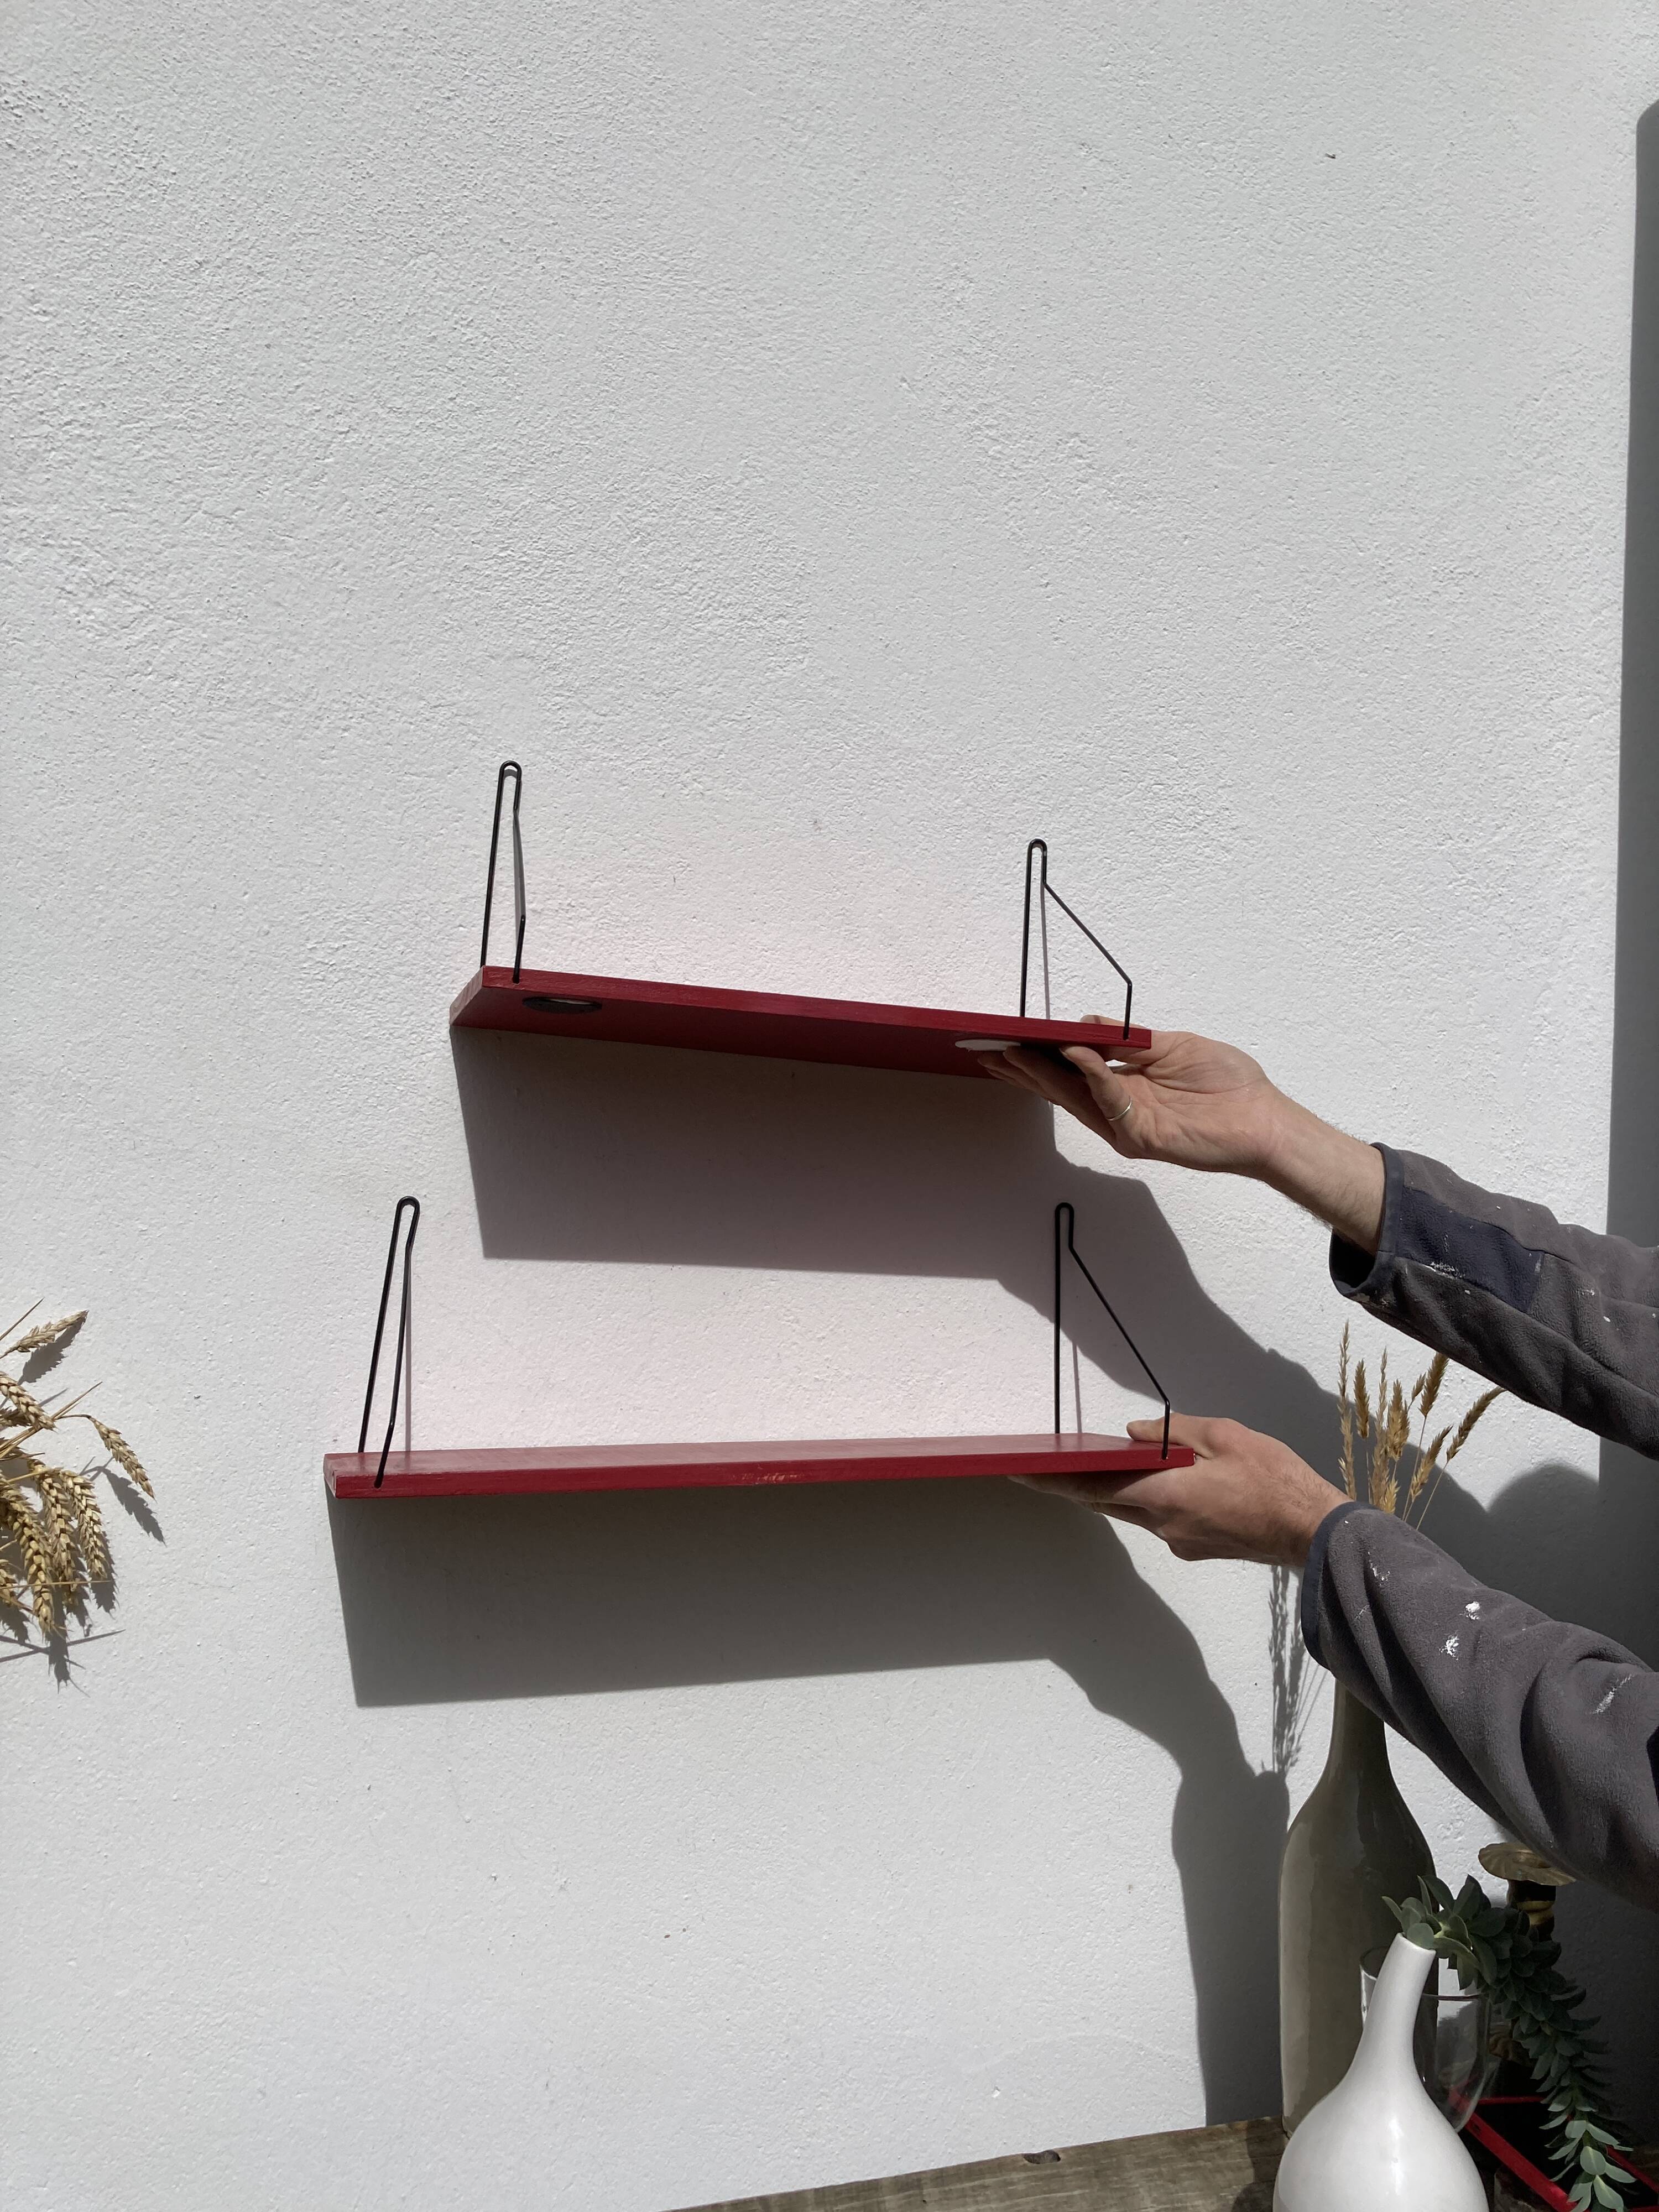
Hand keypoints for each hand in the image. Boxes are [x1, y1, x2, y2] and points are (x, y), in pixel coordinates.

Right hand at [980, 1022, 1385, 1253]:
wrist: (1264, 1118)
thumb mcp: (1173, 1045)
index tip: (1014, 1036)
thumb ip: (1127, 1039)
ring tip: (1013, 1053)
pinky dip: (1091, 1077)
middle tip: (992, 1048)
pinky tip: (1074, 1054)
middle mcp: (1119, 1104)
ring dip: (1043, 1074)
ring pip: (1075, 1097)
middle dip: (1027, 1066)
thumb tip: (1084, 1024)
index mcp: (1125, 1081)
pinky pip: (1109, 1102)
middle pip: (1062, 1084)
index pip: (1072, 1065)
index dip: (1043, 1051)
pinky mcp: (1141, 1137)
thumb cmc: (1228, 1083)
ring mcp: (1127, 1123)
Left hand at [1017, 1414, 1342, 1567]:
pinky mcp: (1197, 1547)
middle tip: (1045, 1467)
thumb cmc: (1274, 1480)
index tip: (1021, 1475)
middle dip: (1076, 1485)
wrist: (1313, 1533)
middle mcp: (1163, 1526)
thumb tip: (1132, 1432)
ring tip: (1100, 1464)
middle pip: (1106, 1503)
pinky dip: (1147, 1499)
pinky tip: (1158, 1479)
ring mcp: (1180, 1541)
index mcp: (1164, 1496)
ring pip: (1133, 1511)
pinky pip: (1159, 1519)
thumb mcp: (1224, 1437)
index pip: (1092, 1487)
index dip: (1053, 1481)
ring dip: (1115, 1490)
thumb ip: (1173, 1432)